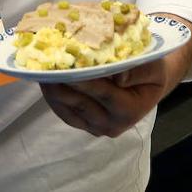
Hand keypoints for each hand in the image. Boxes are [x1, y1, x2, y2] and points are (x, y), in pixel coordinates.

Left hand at [40, 15, 191, 137]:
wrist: (149, 86)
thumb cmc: (152, 71)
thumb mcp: (154, 66)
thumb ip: (138, 70)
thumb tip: (119, 76)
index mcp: (129, 111)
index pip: (101, 92)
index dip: (80, 79)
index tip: (63, 64)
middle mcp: (111, 124)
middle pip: (78, 102)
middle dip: (59, 83)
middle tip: (42, 64)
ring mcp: (96, 127)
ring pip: (66, 109)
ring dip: (51, 90)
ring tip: (38, 70)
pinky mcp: (85, 124)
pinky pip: (64, 112)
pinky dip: (53, 96)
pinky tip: (44, 79)